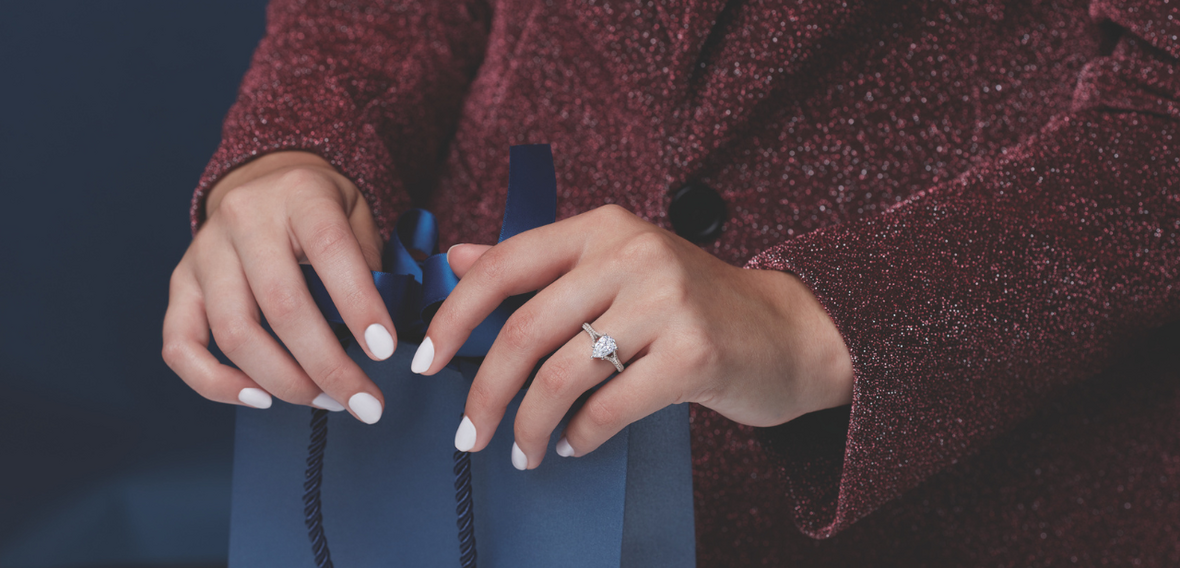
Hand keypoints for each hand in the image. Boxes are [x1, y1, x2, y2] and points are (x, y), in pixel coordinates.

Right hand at [162, 151, 394, 423]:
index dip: (358, 304)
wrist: (265, 182)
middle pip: (281, 305)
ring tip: (326, 400)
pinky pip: (181, 346)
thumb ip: (370, 263)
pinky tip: (260, 398)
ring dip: (284, 382)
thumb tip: (376, 336)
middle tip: (364, 402)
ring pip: (234, 334)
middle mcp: (244, 219)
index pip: (329, 249)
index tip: (384, 351)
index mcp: (299, 195)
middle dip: (328, 366)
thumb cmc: (321, 209)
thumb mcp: (357, 214)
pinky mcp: (181, 284)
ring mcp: (204, 253)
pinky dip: (216, 384)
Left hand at [416, 204, 853, 468]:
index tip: (423, 361)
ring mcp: (667, 302)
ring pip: (562, 375)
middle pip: (526, 329)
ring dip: (530, 425)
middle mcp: (633, 254)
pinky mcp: (694, 353)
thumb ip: (539, 264)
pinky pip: (609, 406)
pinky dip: (581, 435)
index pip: (505, 264)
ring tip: (523, 451)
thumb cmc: (691, 304)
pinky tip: (575, 444)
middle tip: (468, 435)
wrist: (786, 331)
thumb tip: (458, 260)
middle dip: (484, 392)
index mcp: (603, 228)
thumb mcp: (616, 268)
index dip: (455, 316)